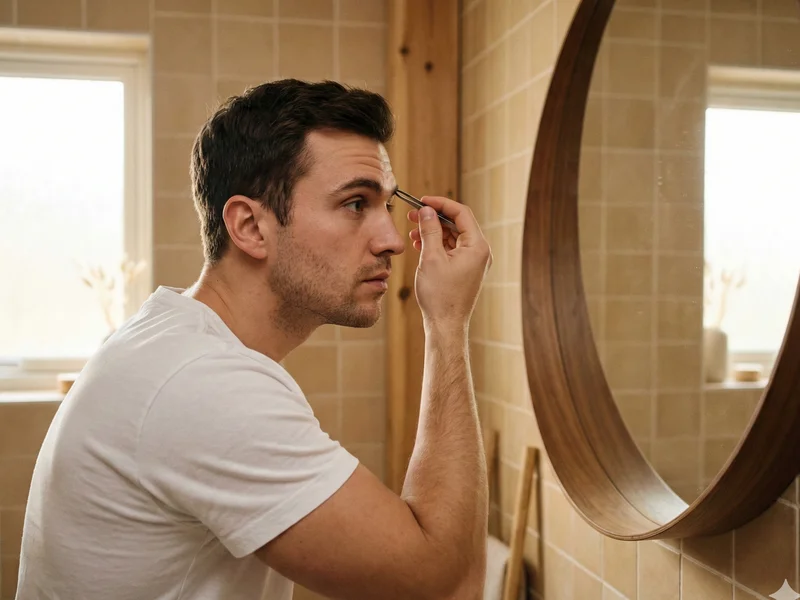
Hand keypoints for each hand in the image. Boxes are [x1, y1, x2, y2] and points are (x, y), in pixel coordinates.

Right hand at [407, 196, 491, 331]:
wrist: (445, 325)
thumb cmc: (440, 296)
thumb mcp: (431, 258)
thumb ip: (429, 231)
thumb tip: (427, 211)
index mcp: (477, 246)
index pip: (461, 213)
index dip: (441, 204)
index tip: (422, 201)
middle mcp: (480, 252)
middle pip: (457, 224)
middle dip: (434, 218)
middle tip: (414, 215)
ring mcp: (474, 262)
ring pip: (453, 237)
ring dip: (433, 231)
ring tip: (413, 232)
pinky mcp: (466, 270)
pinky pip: (453, 249)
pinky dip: (437, 244)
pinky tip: (420, 244)